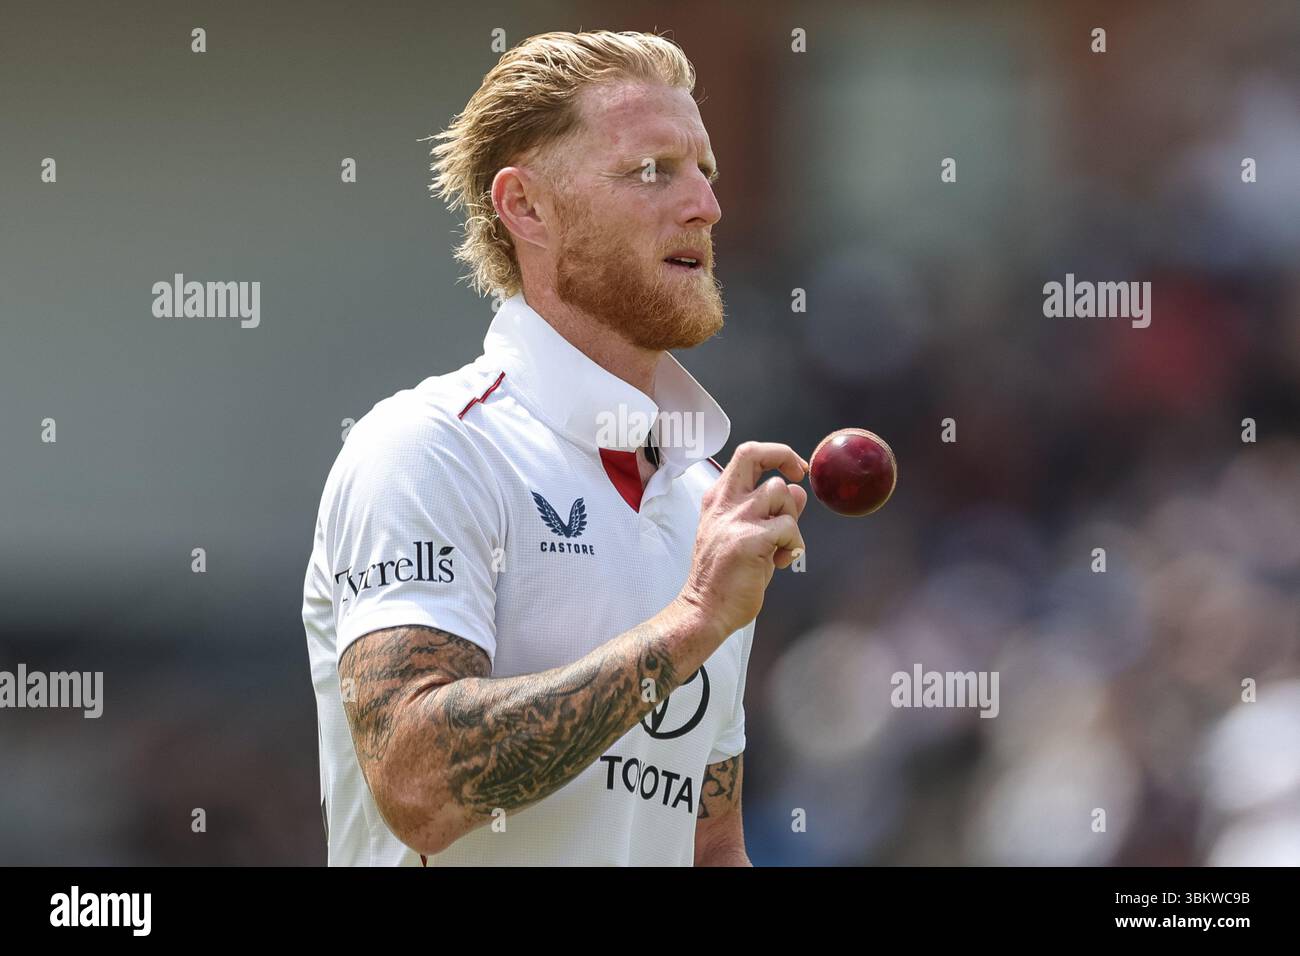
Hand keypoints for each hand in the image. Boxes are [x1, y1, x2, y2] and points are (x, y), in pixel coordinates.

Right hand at [679, 442, 808, 637]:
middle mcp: (723, 503)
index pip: (746, 454)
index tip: (794, 469)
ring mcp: (734, 520)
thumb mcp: (747, 535)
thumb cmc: (724, 576)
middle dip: (785, 458)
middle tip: (799, 477)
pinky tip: (782, 561)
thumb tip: (797, 490)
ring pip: (780, 491)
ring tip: (782, 544)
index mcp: (718, 499)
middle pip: (756, 454)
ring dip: (791, 517)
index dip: (776, 454)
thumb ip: (771, 511)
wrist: (705, 610)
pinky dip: (794, 544)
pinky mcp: (749, 540)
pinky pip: (789, 527)